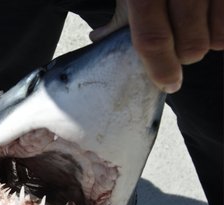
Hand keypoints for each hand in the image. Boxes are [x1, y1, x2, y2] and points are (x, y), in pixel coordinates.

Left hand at [89, 0, 223, 92]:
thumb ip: (118, 14)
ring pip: (216, 39)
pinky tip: (210, 18)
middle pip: (190, 46)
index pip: (152, 39)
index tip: (168, 84)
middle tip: (177, 48)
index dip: (160, 68)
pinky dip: (221, 30)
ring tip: (194, 26)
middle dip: (183, 57)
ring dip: (205, 42)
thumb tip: (98, 39)